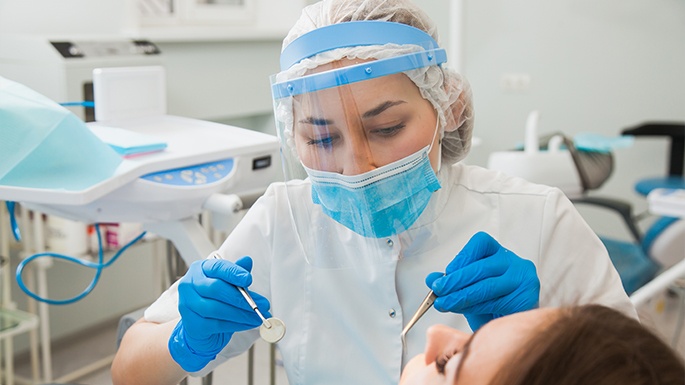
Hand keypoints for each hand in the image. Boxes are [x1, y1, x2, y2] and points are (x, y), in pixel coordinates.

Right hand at [169, 256, 269, 371]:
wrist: (199, 327)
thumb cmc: (214, 300)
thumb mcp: (227, 284)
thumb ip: (236, 274)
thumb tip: (247, 261)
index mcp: (200, 269)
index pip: (217, 267)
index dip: (233, 273)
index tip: (248, 279)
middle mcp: (190, 284)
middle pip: (216, 288)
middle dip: (240, 298)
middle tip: (260, 304)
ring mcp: (188, 305)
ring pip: (217, 308)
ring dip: (241, 314)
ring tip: (257, 316)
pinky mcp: (192, 324)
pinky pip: (217, 324)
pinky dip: (236, 324)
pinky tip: (248, 324)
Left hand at [426, 232, 539, 330]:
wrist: (514, 330)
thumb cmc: (492, 307)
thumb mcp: (468, 291)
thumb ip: (452, 283)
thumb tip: (431, 279)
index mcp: (500, 253)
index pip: (480, 243)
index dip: (461, 258)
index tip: (446, 273)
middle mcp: (516, 263)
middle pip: (481, 268)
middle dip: (455, 281)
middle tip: (438, 292)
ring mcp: (524, 280)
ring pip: (487, 286)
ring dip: (461, 296)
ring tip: (445, 304)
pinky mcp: (527, 299)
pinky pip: (496, 302)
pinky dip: (476, 308)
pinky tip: (464, 310)